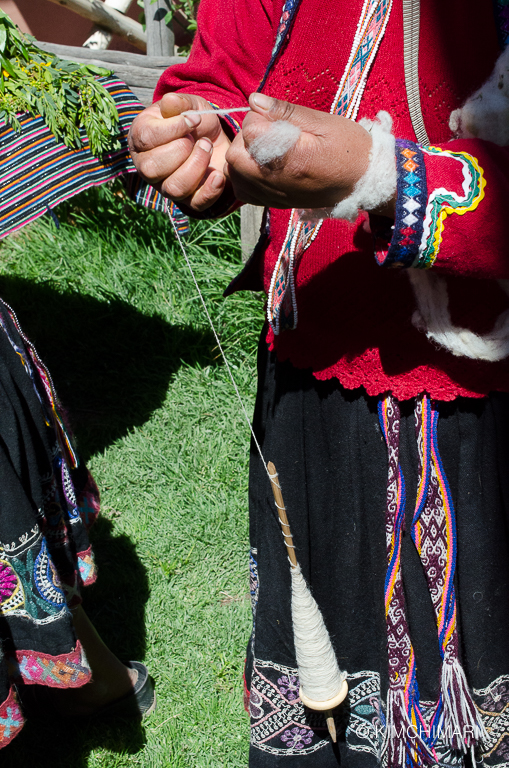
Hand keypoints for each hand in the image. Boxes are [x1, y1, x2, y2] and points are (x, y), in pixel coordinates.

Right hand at [128, 93, 231, 211]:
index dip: (173, 128)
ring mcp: (166, 186)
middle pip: (152, 168)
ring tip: (208, 149)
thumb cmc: (196, 123)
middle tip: (202, 139)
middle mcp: (148, 167)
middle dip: (182, 150)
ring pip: (174, 188)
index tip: (194, 119)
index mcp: (141, 140)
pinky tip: (218, 175)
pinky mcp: (188, 200)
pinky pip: (195, 204)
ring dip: (196, 167)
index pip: (146, 138)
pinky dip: (209, 191)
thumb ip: (180, 103)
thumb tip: (170, 102)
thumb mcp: (190, 106)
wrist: (217, 140)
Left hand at [225, 93, 374, 210]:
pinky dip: (245, 176)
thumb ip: (285, 112)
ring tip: (265, 149)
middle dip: (245, 138)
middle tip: (269, 132)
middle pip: (234, 155)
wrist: (365, 182)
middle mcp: (276, 181)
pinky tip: (261, 166)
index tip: (276, 118)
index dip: (259, 118)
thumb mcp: (323, 122)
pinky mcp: (274, 203)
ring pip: (234, 174)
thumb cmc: (349, 148)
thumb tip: (254, 100)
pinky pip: (243, 191)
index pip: (249, 131)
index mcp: (290, 158)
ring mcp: (273, 195)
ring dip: (242, 157)